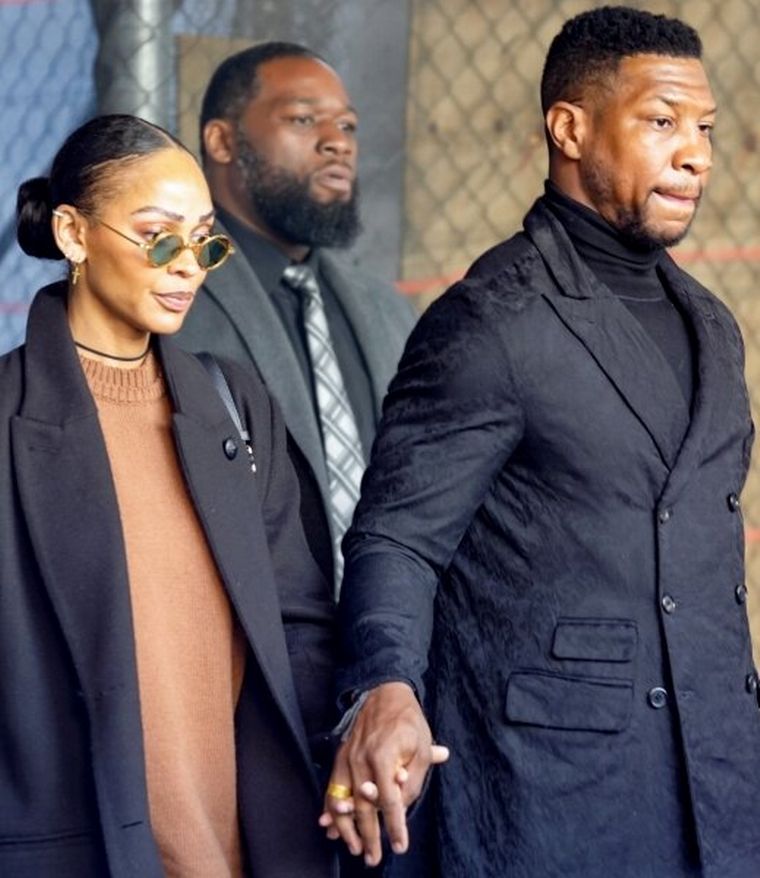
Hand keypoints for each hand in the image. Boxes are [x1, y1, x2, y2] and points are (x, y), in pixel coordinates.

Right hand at [318, 681, 448, 866]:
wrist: (385, 691)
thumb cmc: (408, 720)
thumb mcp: (422, 745)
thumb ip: (414, 777)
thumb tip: (404, 804)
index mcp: (383, 755)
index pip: (389, 800)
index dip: (395, 825)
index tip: (400, 845)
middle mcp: (360, 758)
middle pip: (363, 805)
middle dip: (368, 835)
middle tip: (373, 858)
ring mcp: (347, 757)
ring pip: (342, 799)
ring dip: (347, 827)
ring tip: (353, 847)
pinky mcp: (341, 755)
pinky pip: (332, 786)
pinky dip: (329, 807)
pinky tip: (328, 824)